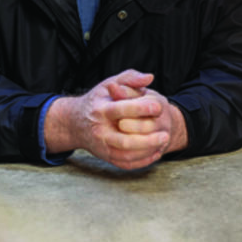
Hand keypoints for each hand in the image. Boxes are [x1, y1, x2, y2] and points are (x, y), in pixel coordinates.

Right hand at [43, 69, 185, 169]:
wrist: (76, 122)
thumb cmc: (98, 100)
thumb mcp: (110, 83)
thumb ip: (130, 78)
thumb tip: (149, 78)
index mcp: (101, 110)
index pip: (121, 110)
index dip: (141, 108)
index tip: (158, 106)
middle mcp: (100, 131)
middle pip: (124, 140)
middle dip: (147, 139)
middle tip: (165, 133)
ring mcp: (103, 146)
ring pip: (126, 155)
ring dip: (147, 152)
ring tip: (163, 142)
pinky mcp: (106, 157)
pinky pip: (125, 164)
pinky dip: (142, 161)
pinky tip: (155, 152)